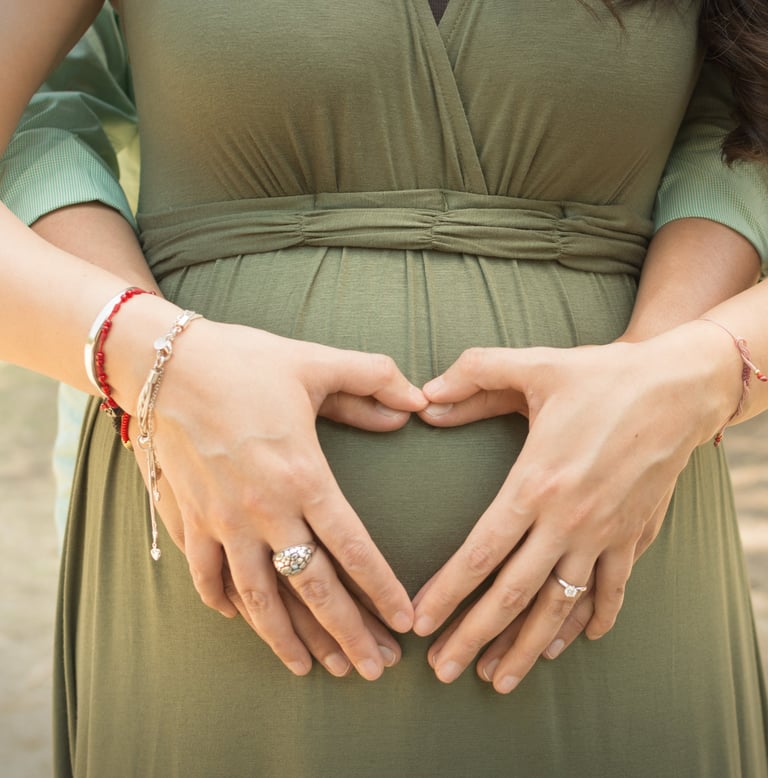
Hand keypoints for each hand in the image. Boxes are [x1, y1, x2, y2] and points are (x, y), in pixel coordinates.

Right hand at [129, 319, 425, 679]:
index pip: (353, 549)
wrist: (163, 364)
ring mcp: (222, 522)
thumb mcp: (315, 363)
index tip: (404, 623)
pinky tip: (243, 622)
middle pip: (312, 589)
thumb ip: (373, 380)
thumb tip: (418, 401)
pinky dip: (226, 606)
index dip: (381, 590)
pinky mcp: (189, 520)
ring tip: (313, 670)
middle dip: (347, 634)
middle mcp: (264, 511)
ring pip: (258, 599)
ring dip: (288, 639)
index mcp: (303, 477)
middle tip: (375, 669)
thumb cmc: (244, 362)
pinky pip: (207, 578)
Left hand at [413, 335, 724, 692]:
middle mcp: (568, 521)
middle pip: (512, 594)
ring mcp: (604, 535)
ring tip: (497, 680)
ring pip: (559, 607)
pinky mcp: (633, 536)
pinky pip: (610, 591)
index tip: (421, 623)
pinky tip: (573, 644)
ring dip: (527, 648)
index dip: (447, 593)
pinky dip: (589, 621)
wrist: (680, 388)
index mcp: (535, 484)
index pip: (481, 553)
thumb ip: (475, 374)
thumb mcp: (535, 365)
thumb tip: (425, 395)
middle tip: (443, 672)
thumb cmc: (603, 375)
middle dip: (474, 637)